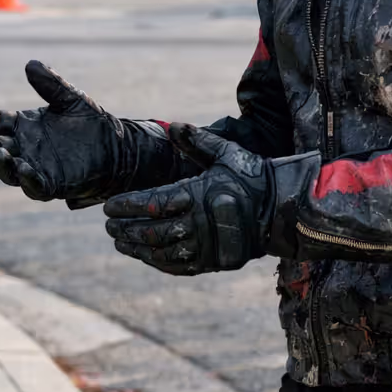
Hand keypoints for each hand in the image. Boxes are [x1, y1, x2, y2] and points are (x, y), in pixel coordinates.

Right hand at [0, 60, 181, 206]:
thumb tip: (30, 64)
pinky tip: (24, 168)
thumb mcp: (70, 98)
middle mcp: (23, 148)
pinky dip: (27, 179)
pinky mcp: (52, 184)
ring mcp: (35, 168)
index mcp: (22, 126)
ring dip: (1, 163)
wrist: (117, 147)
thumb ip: (51, 84)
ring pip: (9, 171)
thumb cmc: (90, 123)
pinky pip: (35, 186)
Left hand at [103, 123, 271, 275]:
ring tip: (119, 242)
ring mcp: (207, 246)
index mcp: (198, 195)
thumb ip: (197, 142)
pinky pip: (179, 265)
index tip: (109, 208)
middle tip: (109, 227)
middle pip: (152, 230)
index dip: (128, 206)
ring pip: (162, 251)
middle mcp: (200, 223)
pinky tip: (144, 256)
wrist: (282, 210)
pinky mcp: (214, 262)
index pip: (153, 202)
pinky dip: (157, 262)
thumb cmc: (252, 177)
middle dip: (126, 229)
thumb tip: (173, 126)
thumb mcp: (226, 153)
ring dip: (137, 248)